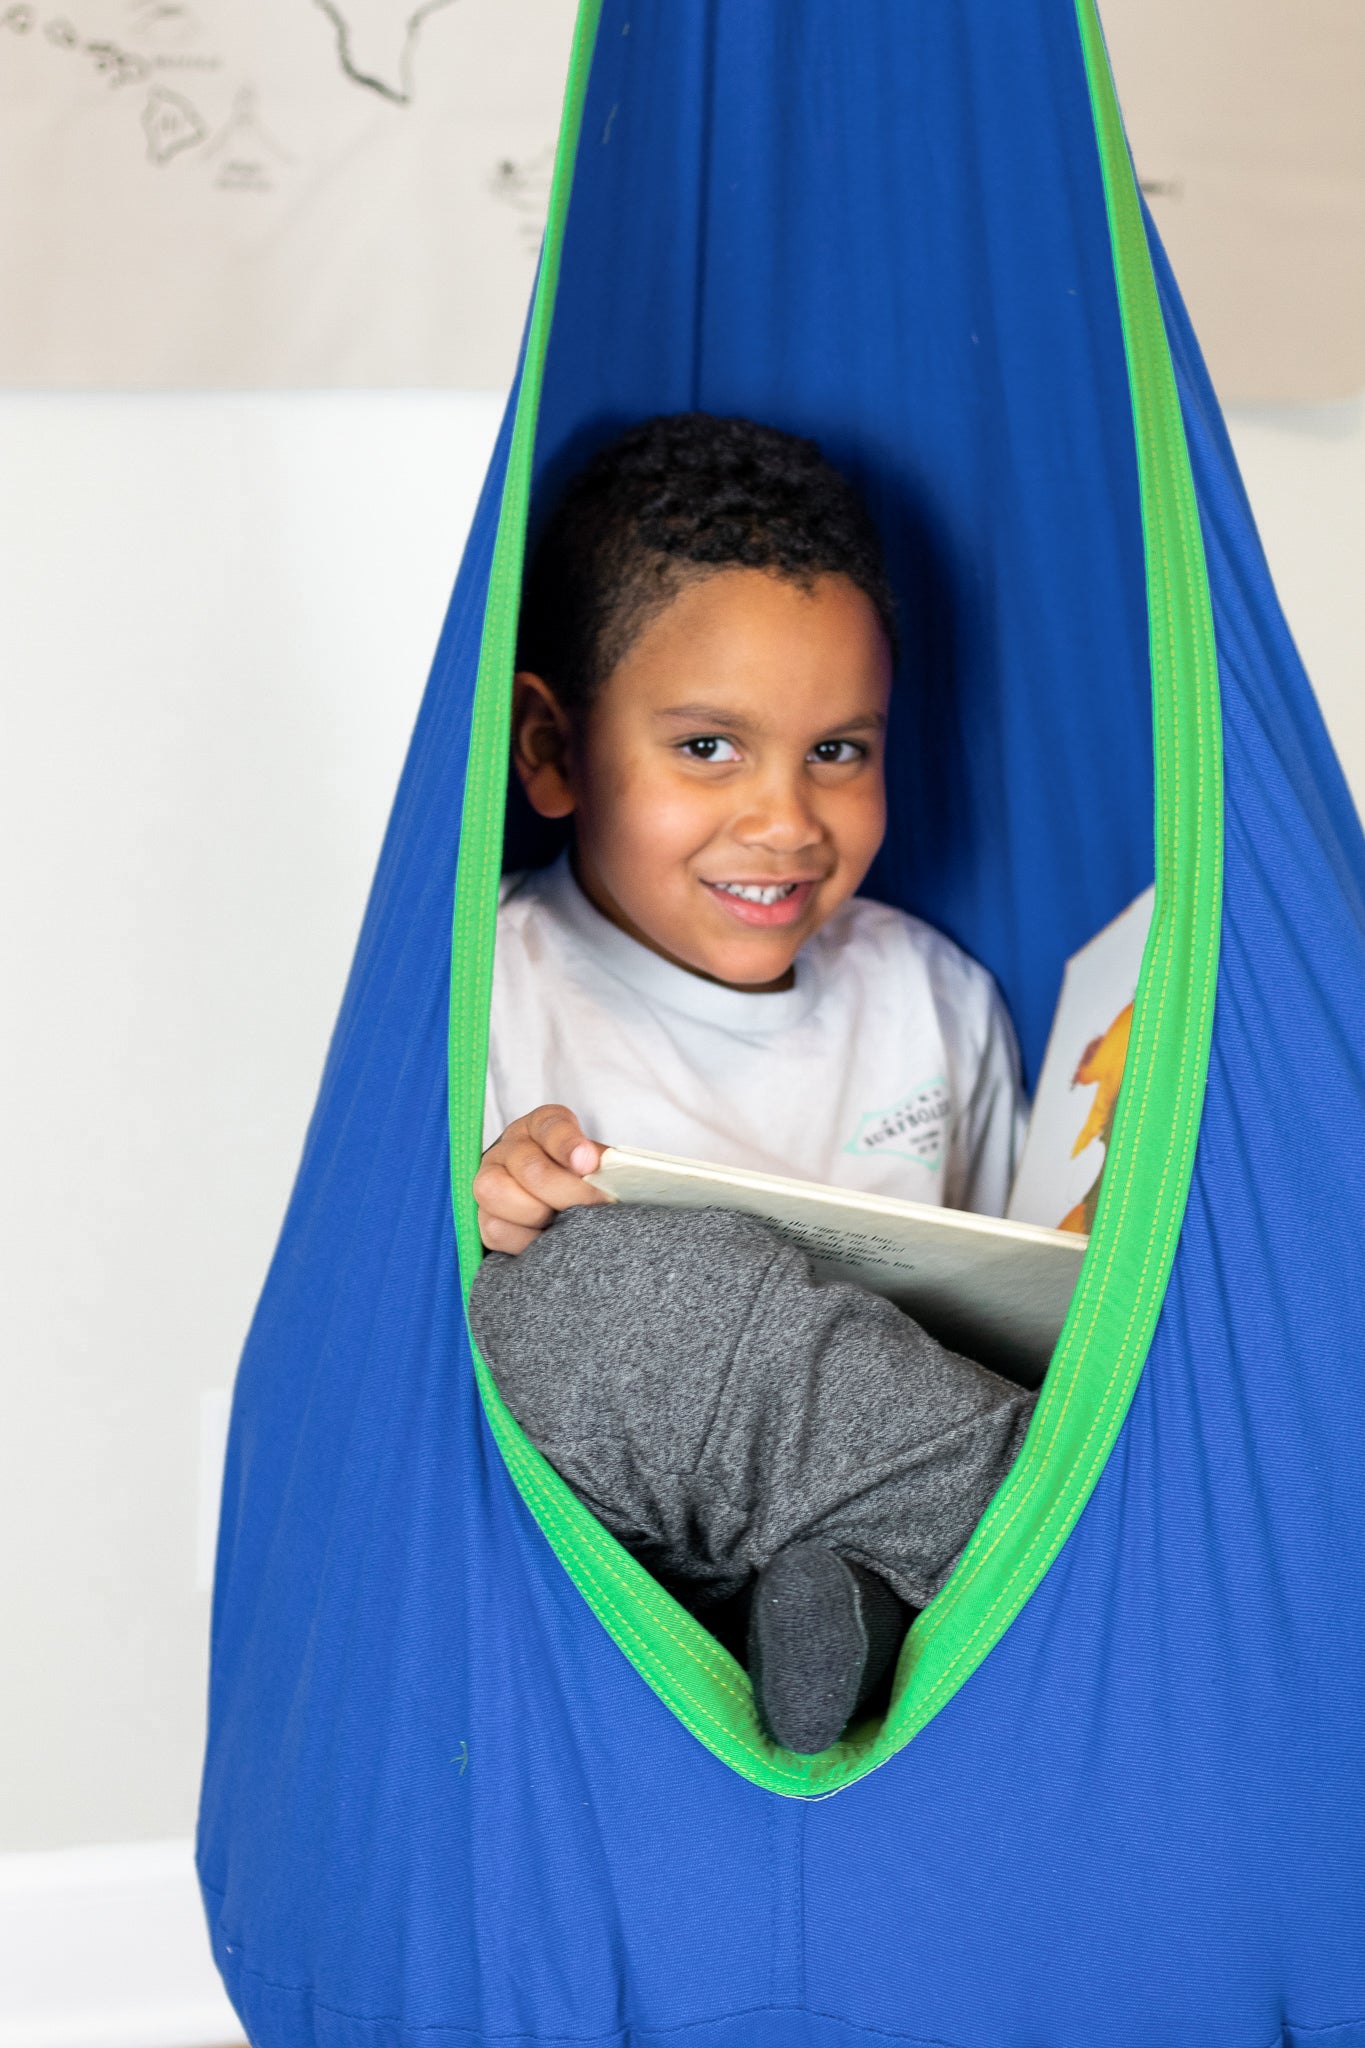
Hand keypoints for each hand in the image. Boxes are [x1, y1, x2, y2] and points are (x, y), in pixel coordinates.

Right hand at [473, 1104, 606, 1253]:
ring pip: (494, 1192)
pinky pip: (493, 1228)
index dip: (569, 1144)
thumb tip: (607, 1186)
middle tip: (595, 1207)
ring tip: (564, 1224)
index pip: (551, 1126)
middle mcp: (511, 1146)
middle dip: (566, 1193)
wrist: (567, 1207)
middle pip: (528, 1167)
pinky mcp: (482, 1214)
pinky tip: (546, 1242)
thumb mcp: (601, 1167)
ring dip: (536, 1214)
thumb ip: (606, 1169)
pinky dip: (523, 1240)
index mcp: (543, 1125)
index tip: (588, 1164)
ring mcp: (489, 1177)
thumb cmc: (587, 1181)